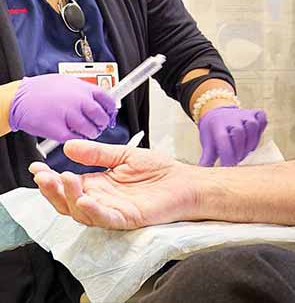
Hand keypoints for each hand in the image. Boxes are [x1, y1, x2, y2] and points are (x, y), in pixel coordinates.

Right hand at [10, 75, 116, 140]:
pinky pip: (75, 139)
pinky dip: (76, 140)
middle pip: (101, 117)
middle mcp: (79, 101)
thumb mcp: (68, 82)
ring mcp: (69, 115)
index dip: (110, 110)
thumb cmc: (41, 89)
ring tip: (84, 132)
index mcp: (84, 88)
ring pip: (90, 131)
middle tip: (98, 126)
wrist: (19, 98)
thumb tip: (98, 99)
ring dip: (90, 134)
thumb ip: (84, 91)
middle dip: (101, 124)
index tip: (109, 115)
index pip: (107, 101)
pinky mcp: (58, 129)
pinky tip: (72, 135)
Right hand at [29, 140, 198, 229]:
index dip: (50, 179)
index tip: (36, 168)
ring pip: (81, 212)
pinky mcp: (127, 218)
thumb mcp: (123, 155)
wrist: (186, 182)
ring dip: (69, 197)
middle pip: (68, 202)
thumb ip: (97, 153)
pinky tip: (84, 200)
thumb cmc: (160, 171)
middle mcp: (102, 200)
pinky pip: (105, 219)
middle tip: (44, 176)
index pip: (68, 185)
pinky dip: (93, 211)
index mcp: (98, 185)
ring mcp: (113, 211)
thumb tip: (68, 147)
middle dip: (53, 190)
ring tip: (65, 179)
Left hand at [197, 106, 266, 166]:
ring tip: (245, 150)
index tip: (229, 167)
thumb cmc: (213, 131)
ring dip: (251, 142)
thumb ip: (207, 160)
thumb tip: (200, 176)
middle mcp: (231, 118)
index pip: (223, 141)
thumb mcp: (207, 143)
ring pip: (252, 126)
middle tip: (236, 159)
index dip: (228, 156)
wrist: (217, 112)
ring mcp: (244, 114)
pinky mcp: (255, 113)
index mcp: (217, 126)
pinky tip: (254, 136)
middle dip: (239, 150)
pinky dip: (261, 127)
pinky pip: (262, 118)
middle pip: (239, 133)